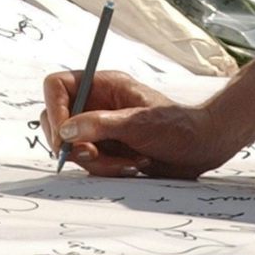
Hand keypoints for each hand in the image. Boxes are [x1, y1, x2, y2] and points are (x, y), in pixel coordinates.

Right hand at [41, 70, 235, 178]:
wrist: (201, 149)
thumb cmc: (178, 127)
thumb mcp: (138, 123)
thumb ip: (100, 125)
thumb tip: (65, 131)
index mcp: (103, 85)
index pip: (57, 86)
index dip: (54, 108)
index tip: (63, 135)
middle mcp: (96, 104)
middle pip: (56, 120)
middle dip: (71, 143)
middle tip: (91, 154)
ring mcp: (99, 129)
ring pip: (71, 147)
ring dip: (96, 161)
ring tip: (130, 161)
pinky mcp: (106, 150)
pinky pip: (88, 164)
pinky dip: (106, 169)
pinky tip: (133, 165)